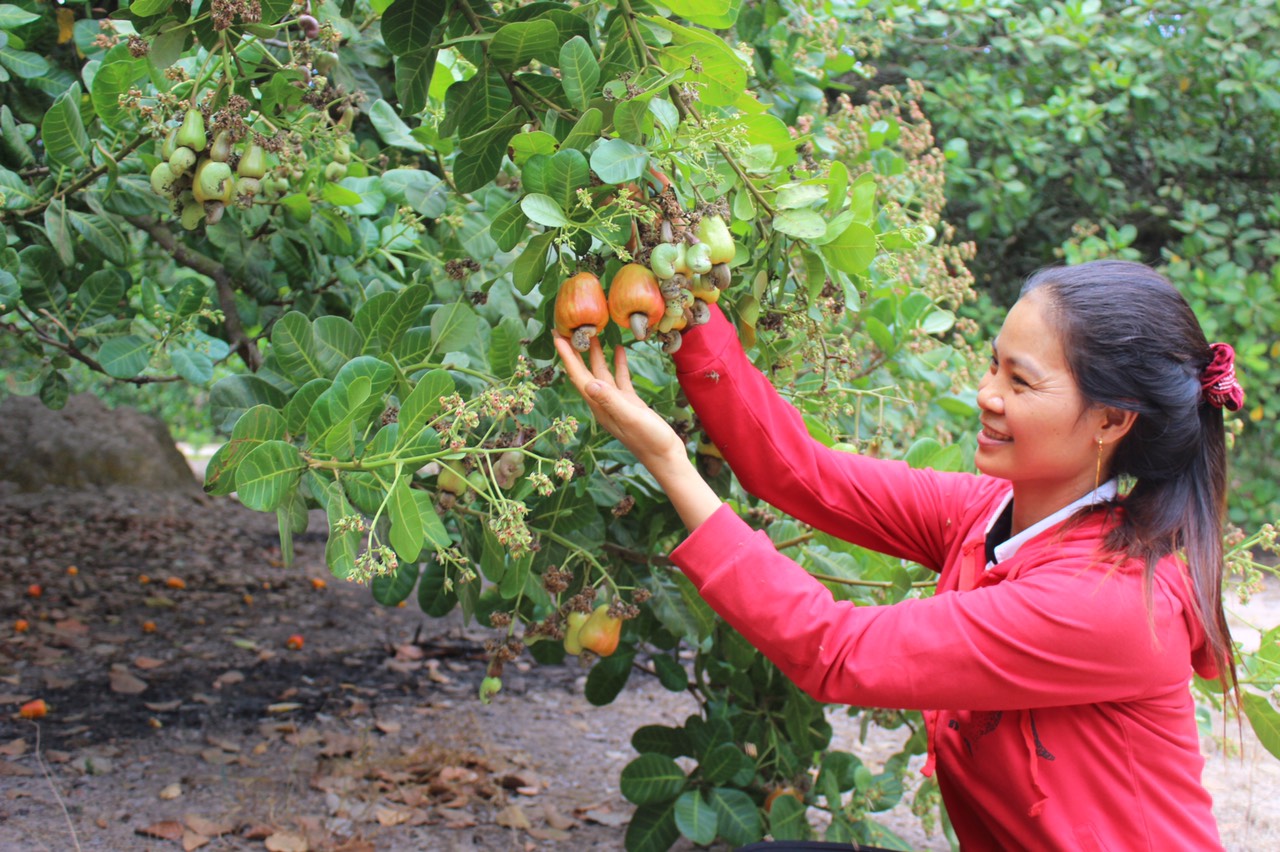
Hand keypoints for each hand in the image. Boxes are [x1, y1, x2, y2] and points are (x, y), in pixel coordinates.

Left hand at [552, 334, 685, 469]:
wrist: (665, 456)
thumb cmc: (649, 440)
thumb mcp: (631, 418)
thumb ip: (611, 401)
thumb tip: (590, 384)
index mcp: (599, 405)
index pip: (578, 376)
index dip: (567, 356)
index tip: (557, 336)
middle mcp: (603, 402)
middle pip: (584, 372)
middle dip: (574, 351)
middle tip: (566, 329)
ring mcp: (615, 402)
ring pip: (601, 373)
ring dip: (595, 354)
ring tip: (591, 332)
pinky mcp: (629, 403)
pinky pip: (619, 378)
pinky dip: (617, 364)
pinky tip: (619, 349)